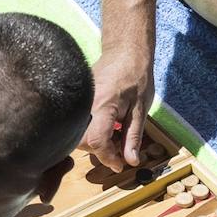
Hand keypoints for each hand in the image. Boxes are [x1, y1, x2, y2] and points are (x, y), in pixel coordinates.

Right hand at [83, 51, 153, 170]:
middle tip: (117, 150)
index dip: (107, 158)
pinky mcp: (77, 99)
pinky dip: (88, 130)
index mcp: (103, 106)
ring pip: (76, 133)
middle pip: (81, 140)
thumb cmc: (136, 77)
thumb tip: (131, 161)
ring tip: (112, 137)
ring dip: (92, 142)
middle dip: (98, 151)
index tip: (119, 165)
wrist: (125, 51)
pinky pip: (77, 122)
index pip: (96, 141)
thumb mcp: (141, 110)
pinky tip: (104, 127)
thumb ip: (133, 137)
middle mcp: (86, 104)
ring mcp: (78, 100)